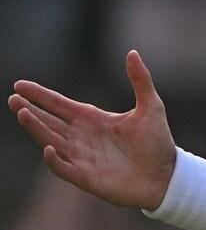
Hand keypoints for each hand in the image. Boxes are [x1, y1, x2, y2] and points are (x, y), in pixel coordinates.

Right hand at [9, 51, 176, 209]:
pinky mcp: (86, 177)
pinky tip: (48, 147)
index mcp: (93, 119)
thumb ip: (140, 80)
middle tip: (12, 99)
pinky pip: (63, 167)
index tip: (19, 85)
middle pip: (49, 121)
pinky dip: (54, 159)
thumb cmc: (157, 142)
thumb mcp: (151, 106)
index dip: (40, 95)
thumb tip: (132, 52)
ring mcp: (81, 157)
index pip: (59, 105)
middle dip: (30, 110)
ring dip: (36, 128)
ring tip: (23, 112)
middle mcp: (82, 137)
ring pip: (51, 140)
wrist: (166, 175)